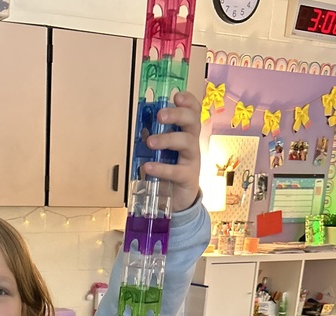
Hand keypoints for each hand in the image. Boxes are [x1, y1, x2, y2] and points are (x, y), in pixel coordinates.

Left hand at [143, 91, 201, 212]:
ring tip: (150, 142)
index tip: (176, 96)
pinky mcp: (188, 178)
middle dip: (177, 115)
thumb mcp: (162, 152)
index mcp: (186, 134)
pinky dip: (161, 168)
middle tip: (160, 115)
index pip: (193, 112)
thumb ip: (154, 139)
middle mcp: (192, 144)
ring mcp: (192, 160)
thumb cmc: (170, 171)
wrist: (179, 199)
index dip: (188, 101)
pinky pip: (177, 171)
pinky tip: (148, 167)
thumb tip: (142, 127)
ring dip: (168, 139)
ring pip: (187, 142)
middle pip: (193, 122)